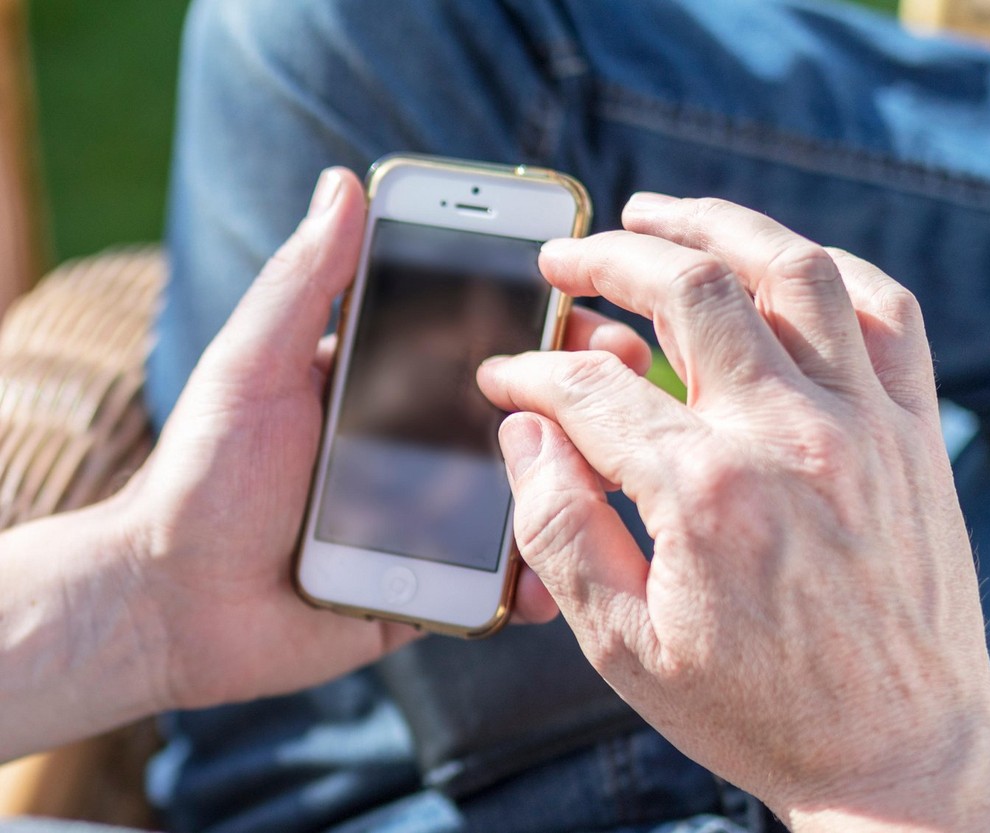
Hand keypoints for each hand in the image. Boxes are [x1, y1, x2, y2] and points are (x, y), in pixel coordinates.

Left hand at [110, 168, 646, 710]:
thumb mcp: (253, 366)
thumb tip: (344, 183)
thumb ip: (304, 283)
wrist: (174, 605)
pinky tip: (557, 572)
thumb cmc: (202, 473)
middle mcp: (421, 447)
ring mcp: (435, 521)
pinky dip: (535, 579)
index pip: (476, 341)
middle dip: (581, 394)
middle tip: (625, 374)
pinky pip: (497, 582)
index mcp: (386, 385)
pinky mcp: (436, 590)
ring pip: (523, 496)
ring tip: (614, 470)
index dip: (535, 320)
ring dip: (574, 481)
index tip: (583, 299)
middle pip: (518, 415)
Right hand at [478, 195, 989, 830]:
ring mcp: (866, 425)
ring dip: (716, 225)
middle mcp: (792, 438)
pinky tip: (780, 263)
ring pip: (792, 270)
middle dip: (609, 258)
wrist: (898, 755)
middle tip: (563, 262)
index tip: (506, 374)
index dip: (531, 371)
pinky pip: (886, 311)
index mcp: (706, 495)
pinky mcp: (915, 431)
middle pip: (689, 288)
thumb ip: (558, 527)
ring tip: (658, 214)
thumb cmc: (755, 711)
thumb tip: (526, 428)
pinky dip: (829, 269)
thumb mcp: (623, 648)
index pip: (592, 388)